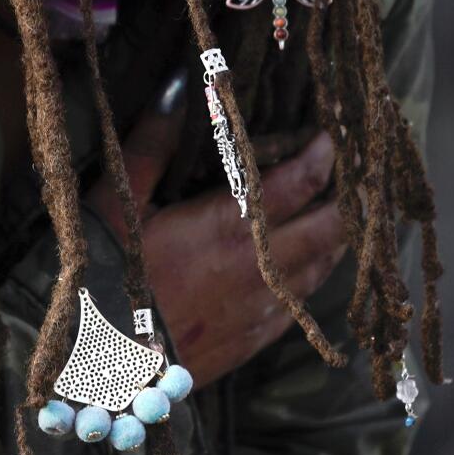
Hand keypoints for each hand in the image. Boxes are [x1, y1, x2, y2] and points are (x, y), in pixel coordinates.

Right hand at [84, 82, 345, 384]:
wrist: (99, 365)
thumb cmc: (105, 273)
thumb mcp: (118, 201)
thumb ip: (152, 144)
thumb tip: (177, 88)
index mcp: (229, 225)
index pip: (298, 182)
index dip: (323, 155)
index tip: (333, 136)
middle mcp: (259, 265)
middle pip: (330, 227)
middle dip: (348, 197)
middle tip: (354, 174)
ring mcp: (262, 306)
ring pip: (324, 266)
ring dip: (337, 236)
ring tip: (342, 212)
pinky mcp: (255, 338)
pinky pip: (304, 304)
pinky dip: (316, 275)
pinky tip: (311, 265)